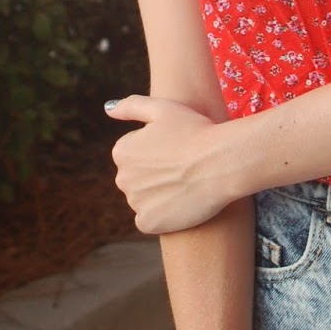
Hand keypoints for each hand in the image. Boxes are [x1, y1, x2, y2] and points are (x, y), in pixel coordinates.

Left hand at [105, 94, 232, 233]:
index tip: (176, 150)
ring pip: (144, 200)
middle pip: (137, 179)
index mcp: (122, 151)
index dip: (159, 151)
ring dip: (159, 196)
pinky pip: (150, 221)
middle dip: (154, 175)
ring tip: (185, 185)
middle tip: (183, 169)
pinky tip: (180, 204)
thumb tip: (108, 109)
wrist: (222, 163)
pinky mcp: (149, 223)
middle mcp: (122, 178)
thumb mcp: (162, 107)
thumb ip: (131, 106)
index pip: (134, 155)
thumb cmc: (196, 130)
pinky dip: (162, 216)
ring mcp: (135, 203)